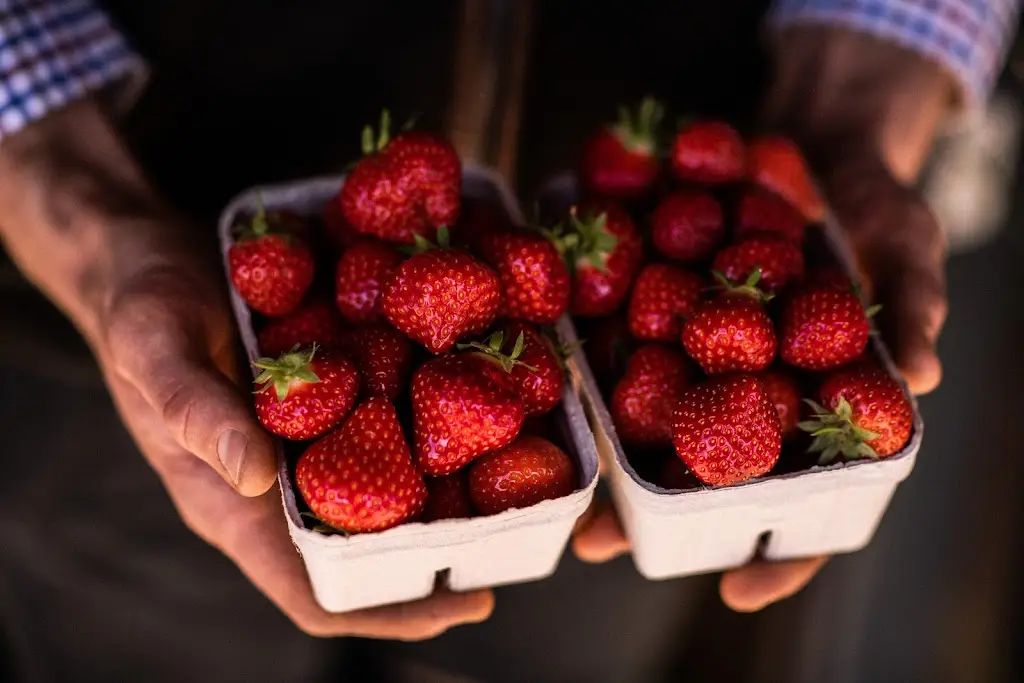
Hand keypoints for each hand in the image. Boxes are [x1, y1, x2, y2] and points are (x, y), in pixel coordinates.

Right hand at [0, 100, 492, 638]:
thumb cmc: (139, 300)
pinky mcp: (319, 403)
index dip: (386, 611)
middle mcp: (274, 487)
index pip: (310, 591)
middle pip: (363, 555)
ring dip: (442, 497)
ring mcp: (301, 445)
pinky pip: (378, 430)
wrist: (144, 251)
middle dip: (433, 560)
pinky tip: (473, 406)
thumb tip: (255, 476)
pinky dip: (426, 430)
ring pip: (380, 496)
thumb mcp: (155, 341)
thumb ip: (193, 406)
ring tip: (513, 480)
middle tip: (511, 538)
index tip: (464, 601)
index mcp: (229, 500)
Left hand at [574, 25, 952, 610]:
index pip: (807, 499)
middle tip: (600, 545)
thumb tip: (921, 377)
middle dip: (650, 513)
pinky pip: (624, 336)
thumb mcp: (907, 246)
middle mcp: (752, 389)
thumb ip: (911, 304)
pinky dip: (592, 357)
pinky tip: (550, 371)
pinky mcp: (662, 305)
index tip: (736, 590)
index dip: (778, 549)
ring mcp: (701, 351)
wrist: (816, 145)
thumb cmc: (877, 211)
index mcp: (817, 402)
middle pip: (702, 471)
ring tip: (548, 481)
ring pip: (649, 415)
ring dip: (602, 451)